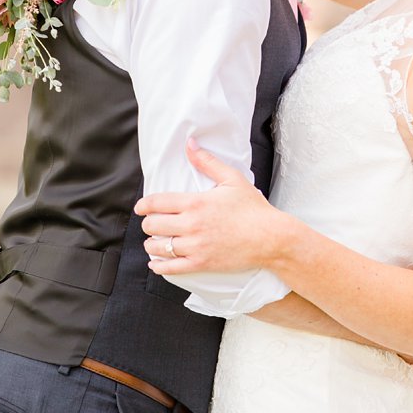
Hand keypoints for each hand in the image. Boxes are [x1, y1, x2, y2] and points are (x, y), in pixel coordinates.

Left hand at [136, 140, 284, 274]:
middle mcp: (192, 225)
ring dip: (152, 244)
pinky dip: (159, 266)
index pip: (156, 203)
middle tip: (153, 223)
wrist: (271, 237)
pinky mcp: (201, 263)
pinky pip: (170, 268)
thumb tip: (190, 144)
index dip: (143, 205)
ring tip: (155, 241)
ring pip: (158, 247)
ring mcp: (195, 246)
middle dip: (149, 223)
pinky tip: (157, 262)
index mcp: (196, 203)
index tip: (141, 207)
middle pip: (152, 225)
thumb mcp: (232, 179)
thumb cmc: (253, 208)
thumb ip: (208, 162)